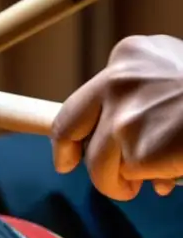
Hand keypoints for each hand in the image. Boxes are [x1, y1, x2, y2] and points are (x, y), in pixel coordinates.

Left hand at [51, 34, 182, 199]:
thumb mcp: (175, 77)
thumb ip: (142, 99)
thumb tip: (119, 148)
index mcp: (128, 56)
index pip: (79, 102)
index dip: (68, 136)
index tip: (66, 158)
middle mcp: (117, 81)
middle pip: (70, 131)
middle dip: (75, 160)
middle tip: (100, 179)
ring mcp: (124, 117)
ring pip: (99, 166)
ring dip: (123, 181)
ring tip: (157, 179)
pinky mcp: (137, 151)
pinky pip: (131, 179)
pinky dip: (152, 181)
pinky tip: (175, 170)